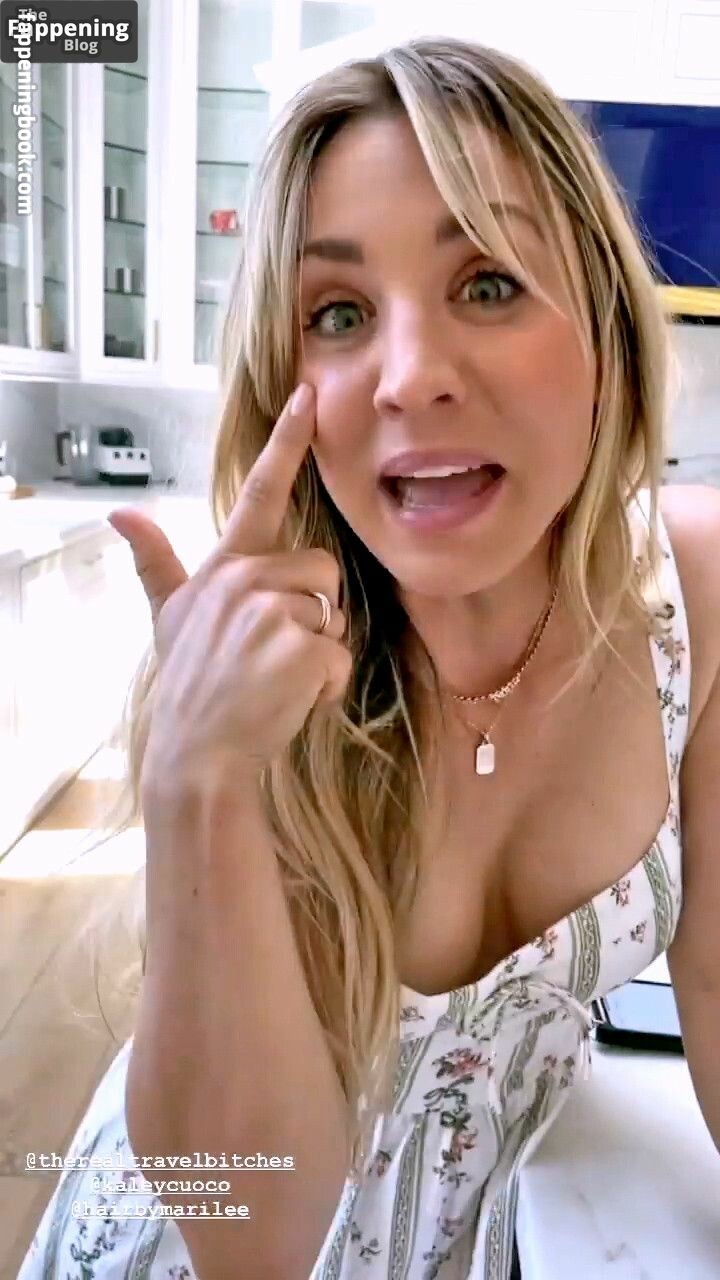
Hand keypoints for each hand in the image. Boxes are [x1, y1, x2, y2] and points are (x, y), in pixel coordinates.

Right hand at [108, 383, 350, 788]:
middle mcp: (245, 578)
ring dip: (319, 653)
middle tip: (273, 654)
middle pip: (321, 569)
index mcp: (224, 567)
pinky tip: (289, 702)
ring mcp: (272, 611)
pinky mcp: (299, 647)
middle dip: (315, 612)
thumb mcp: (169, 618)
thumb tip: (121, 513)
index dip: (286, 441)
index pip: (258, 491)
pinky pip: (339, 657)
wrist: (199, 752)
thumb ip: (154, 563)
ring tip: (276, 680)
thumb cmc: (190, 683)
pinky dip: (325, 688)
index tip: (308, 395)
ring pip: (334, 615)